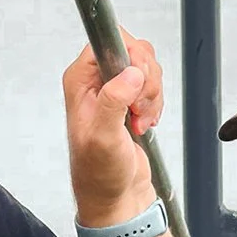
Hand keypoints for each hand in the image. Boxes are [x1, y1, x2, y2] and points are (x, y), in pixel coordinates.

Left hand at [63, 33, 163, 226]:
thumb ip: (114, 102)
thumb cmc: (99, 173)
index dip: (130, 57)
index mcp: (80, 81)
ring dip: (153, 96)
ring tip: (139, 122)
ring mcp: (114, 88)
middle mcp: (96, 80)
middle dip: (147, 81)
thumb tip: (130, 73)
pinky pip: (152, 85)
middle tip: (138, 109)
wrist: (115, 195)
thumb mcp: (103, 138)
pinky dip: (156, 104)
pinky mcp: (130, 99)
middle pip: (134, 52)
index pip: (108, 41)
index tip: (137, 82)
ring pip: (147, 69)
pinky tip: (144, 124)